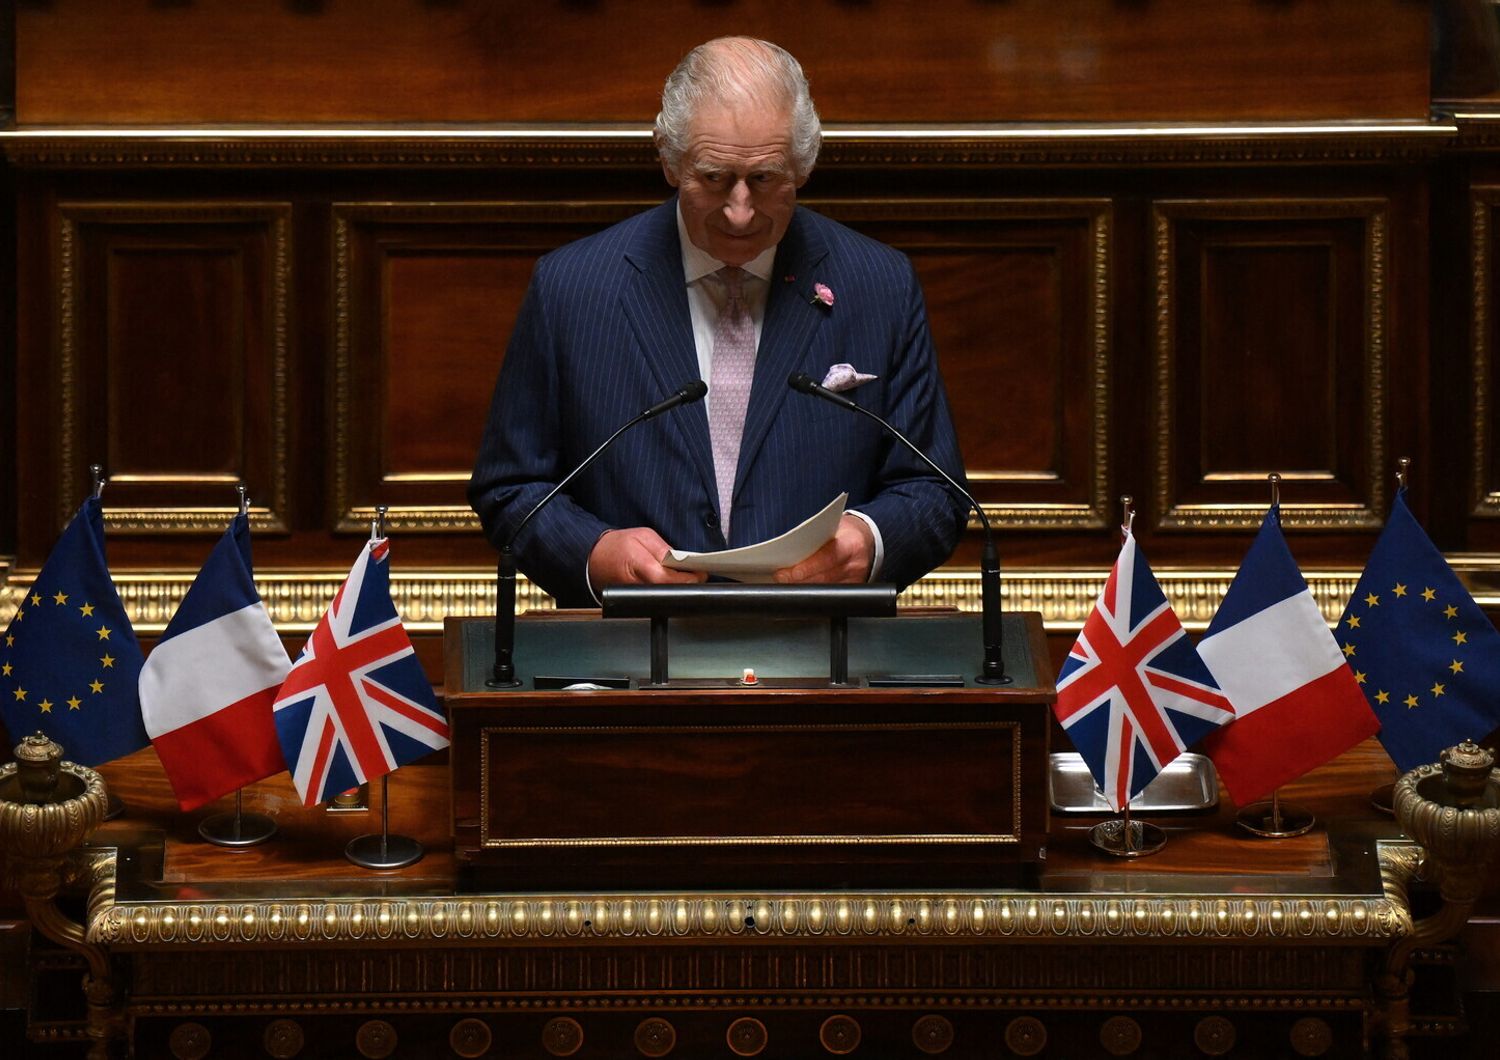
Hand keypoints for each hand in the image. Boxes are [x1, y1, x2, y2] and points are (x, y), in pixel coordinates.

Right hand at [587, 527, 707, 589]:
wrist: (593, 557)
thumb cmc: (616, 545)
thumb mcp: (642, 536)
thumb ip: (663, 549)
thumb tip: (681, 560)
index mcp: (640, 565)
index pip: (670, 579)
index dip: (689, 578)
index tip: (701, 573)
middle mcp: (638, 585)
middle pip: (670, 590)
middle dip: (686, 583)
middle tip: (696, 574)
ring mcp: (636, 596)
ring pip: (664, 596)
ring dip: (676, 587)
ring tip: (684, 576)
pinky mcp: (636, 599)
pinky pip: (656, 597)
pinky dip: (666, 589)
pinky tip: (671, 581)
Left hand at [773, 514, 873, 583]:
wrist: (867, 539)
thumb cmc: (846, 531)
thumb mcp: (834, 527)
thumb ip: (815, 537)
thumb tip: (788, 549)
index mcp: (851, 543)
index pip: (826, 558)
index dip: (805, 568)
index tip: (786, 573)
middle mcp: (856, 563)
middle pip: (823, 578)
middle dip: (798, 581)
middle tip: (779, 578)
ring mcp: (855, 579)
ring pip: (824, 589)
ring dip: (802, 588)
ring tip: (785, 584)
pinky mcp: (852, 589)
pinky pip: (829, 595)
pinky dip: (812, 593)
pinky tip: (800, 589)